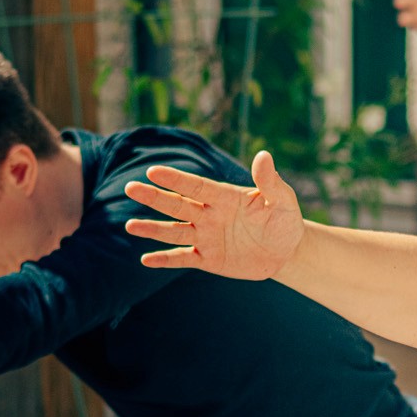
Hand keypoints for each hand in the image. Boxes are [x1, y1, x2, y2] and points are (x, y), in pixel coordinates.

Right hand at [124, 151, 304, 280]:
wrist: (286, 251)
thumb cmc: (284, 221)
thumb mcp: (283, 201)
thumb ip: (270, 182)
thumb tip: (264, 156)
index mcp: (224, 197)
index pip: (196, 186)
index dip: (176, 180)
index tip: (153, 171)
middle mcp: (209, 215)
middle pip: (178, 205)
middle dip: (155, 197)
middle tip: (130, 188)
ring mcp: (206, 237)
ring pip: (175, 232)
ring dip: (153, 229)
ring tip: (130, 226)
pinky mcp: (208, 259)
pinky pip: (183, 259)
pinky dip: (165, 260)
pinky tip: (146, 260)